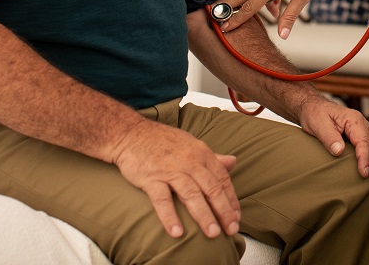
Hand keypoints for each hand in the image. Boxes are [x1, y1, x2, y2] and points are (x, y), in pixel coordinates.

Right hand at [109, 118, 240, 238]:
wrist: (132, 134)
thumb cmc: (163, 141)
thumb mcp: (192, 144)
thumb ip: (213, 157)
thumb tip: (233, 162)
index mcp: (202, 154)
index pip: (222, 179)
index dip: (231, 199)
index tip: (236, 217)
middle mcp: (190, 162)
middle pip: (211, 188)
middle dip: (223, 211)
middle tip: (231, 229)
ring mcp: (171, 170)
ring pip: (191, 195)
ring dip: (203, 215)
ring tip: (212, 234)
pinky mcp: (151, 178)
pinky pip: (162, 199)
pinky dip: (170, 216)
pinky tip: (177, 232)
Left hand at [296, 97, 368, 184]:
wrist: (315, 107)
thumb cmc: (316, 115)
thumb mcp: (318, 124)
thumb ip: (329, 137)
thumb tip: (339, 151)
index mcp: (353, 120)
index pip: (364, 141)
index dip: (365, 158)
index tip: (363, 173)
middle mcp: (363, 125)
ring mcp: (366, 131)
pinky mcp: (364, 137)